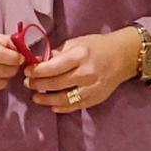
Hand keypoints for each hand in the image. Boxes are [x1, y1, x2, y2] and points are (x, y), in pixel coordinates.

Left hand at [24, 26, 149, 112]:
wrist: (124, 56)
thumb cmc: (97, 46)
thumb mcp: (76, 43)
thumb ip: (58, 53)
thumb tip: (37, 61)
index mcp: (80, 56)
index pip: (52, 67)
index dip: (36, 71)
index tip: (26, 71)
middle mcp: (86, 73)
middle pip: (55, 83)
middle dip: (37, 84)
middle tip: (28, 83)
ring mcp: (92, 88)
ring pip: (63, 99)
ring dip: (46, 99)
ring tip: (36, 97)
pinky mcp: (96, 98)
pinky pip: (75, 106)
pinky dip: (61, 107)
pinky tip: (52, 105)